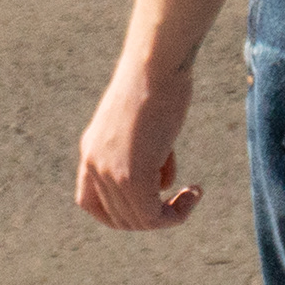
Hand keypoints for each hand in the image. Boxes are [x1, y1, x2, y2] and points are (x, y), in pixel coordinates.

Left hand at [76, 56, 203, 230]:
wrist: (156, 64)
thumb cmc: (156, 84)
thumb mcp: (140, 123)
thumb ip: (139, 152)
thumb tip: (158, 183)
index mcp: (91, 149)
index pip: (90, 202)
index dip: (119, 214)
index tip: (149, 203)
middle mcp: (94, 163)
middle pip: (118, 217)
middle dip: (153, 215)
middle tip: (180, 197)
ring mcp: (109, 170)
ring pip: (138, 220)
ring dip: (169, 215)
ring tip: (190, 193)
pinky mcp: (131, 174)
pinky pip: (153, 217)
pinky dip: (177, 214)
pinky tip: (194, 192)